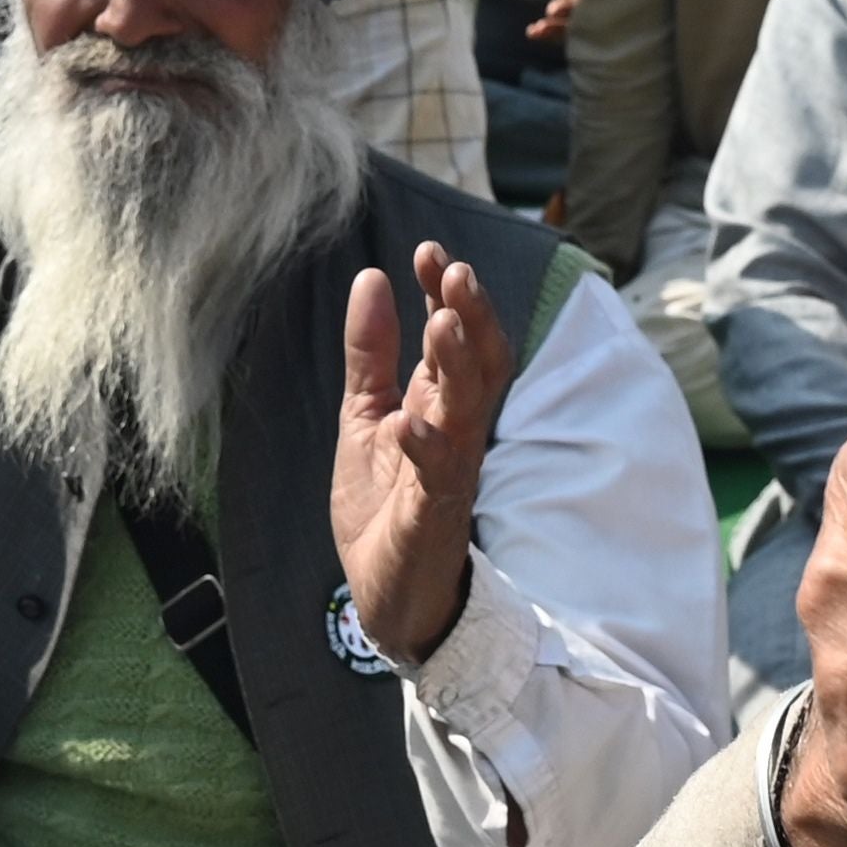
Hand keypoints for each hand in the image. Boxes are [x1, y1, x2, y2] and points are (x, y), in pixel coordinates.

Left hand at [332, 243, 516, 664]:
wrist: (387, 595)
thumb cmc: (384, 506)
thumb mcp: (366, 416)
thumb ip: (370, 354)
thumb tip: (372, 277)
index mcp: (440, 404)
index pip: (457, 337)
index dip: (446, 293)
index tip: (429, 251)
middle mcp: (456, 431)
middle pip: (481, 364)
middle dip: (472, 316)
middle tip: (456, 271)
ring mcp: (449, 472)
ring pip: (470, 411)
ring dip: (459, 366)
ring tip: (443, 323)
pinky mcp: (434, 515)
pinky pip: (438, 478)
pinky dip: (425, 447)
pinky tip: (408, 421)